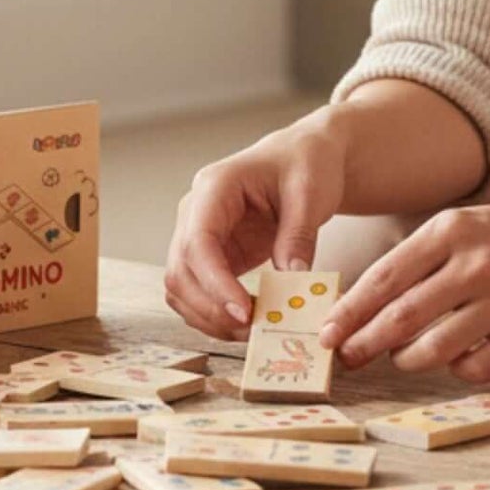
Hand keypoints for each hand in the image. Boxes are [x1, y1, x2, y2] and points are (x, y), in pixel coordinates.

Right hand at [164, 115, 348, 336]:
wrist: (303, 157)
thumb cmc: (305, 164)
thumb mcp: (310, 192)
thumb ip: (298, 234)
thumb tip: (291, 279)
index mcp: (214, 188)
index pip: (197, 243)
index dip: (215, 283)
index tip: (243, 314)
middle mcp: (195, 212)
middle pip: (180, 270)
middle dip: (211, 308)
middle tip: (252, 332)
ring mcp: (198, 235)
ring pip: (180, 287)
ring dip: (209, 316)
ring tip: (252, 332)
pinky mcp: (211, 256)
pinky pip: (197, 292)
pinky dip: (214, 314)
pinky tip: (246, 323)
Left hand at [318, 189, 489, 382]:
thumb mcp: (457, 227)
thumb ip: (415, 261)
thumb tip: (363, 305)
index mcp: (448, 232)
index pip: (384, 279)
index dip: (350, 311)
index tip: (326, 333)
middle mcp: (475, 264)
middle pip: (404, 317)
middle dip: (366, 342)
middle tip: (345, 358)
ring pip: (438, 348)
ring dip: (409, 360)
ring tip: (399, 357)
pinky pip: (480, 366)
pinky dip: (457, 370)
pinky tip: (452, 360)